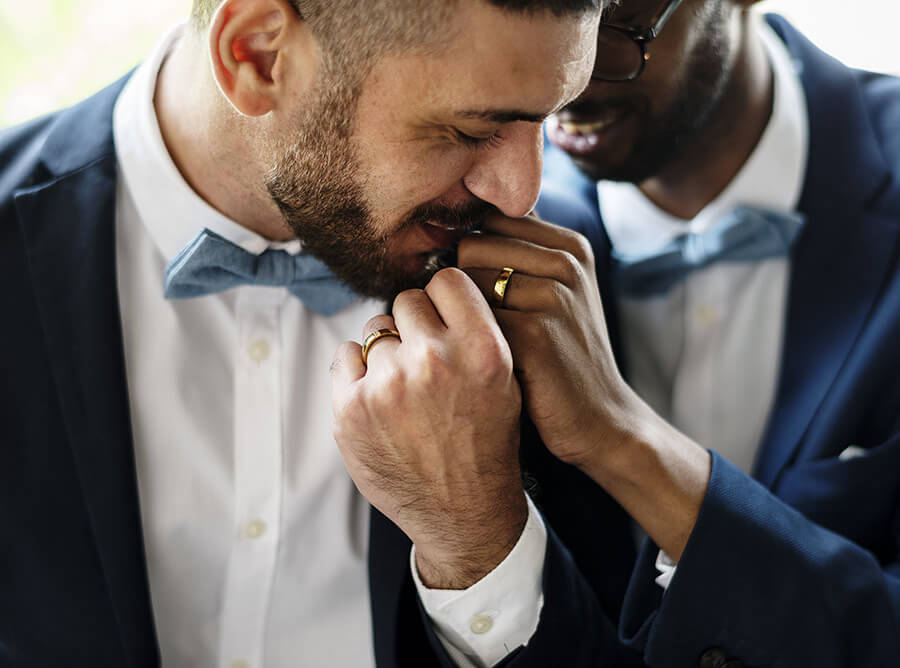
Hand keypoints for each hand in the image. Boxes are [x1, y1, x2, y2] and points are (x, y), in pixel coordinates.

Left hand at [331, 268, 527, 587]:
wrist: (463, 513)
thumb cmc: (486, 444)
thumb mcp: (506, 382)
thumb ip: (476, 331)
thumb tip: (439, 288)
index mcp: (481, 350)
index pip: (447, 280)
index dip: (443, 297)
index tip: (442, 316)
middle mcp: (434, 361)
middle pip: (407, 301)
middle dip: (414, 325)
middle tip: (424, 358)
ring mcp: (388, 385)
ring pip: (375, 328)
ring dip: (386, 350)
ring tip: (404, 386)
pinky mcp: (351, 409)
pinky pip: (344, 355)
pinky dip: (357, 372)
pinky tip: (379, 398)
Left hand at [458, 214, 641, 466]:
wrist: (600, 420)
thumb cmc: (559, 356)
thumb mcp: (553, 293)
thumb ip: (518, 252)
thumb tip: (461, 217)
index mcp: (570, 245)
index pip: (488, 223)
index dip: (472, 259)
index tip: (484, 298)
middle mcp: (567, 262)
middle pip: (471, 246)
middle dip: (463, 286)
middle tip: (480, 327)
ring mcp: (555, 296)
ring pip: (465, 282)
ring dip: (462, 316)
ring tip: (486, 345)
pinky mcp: (537, 333)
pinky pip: (469, 320)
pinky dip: (466, 343)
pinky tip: (485, 365)